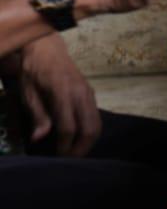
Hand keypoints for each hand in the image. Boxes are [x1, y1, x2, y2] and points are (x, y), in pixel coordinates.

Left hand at [0, 35, 100, 156]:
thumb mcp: (28, 93)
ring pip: (97, 123)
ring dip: (88, 141)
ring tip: (75, 151)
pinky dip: (90, 131)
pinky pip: (95, 116)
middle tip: (69, 159)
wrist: (47, 49)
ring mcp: (88, 93)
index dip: (64, 146)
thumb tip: (39, 138)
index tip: (57, 157)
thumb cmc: (33, 71)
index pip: (69, 127)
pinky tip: (78, 137)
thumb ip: (37, 115)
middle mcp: (81, 94)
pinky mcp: (90, 94)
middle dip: (81, 148)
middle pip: (90, 128)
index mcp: (63, 93)